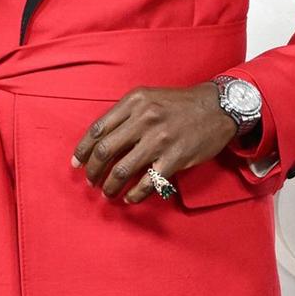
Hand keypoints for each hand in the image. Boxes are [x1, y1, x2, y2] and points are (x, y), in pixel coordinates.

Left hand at [70, 82, 240, 202]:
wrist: (218, 107)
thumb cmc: (180, 104)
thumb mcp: (148, 97)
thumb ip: (125, 114)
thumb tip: (100, 140)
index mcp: (134, 102)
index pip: (97, 129)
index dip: (83, 150)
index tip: (77, 163)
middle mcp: (144, 119)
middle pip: (105, 151)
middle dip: (93, 171)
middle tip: (91, 182)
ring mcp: (160, 140)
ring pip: (122, 170)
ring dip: (110, 186)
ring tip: (108, 193)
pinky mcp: (175, 158)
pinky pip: (148, 182)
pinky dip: (135, 194)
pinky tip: (130, 198)